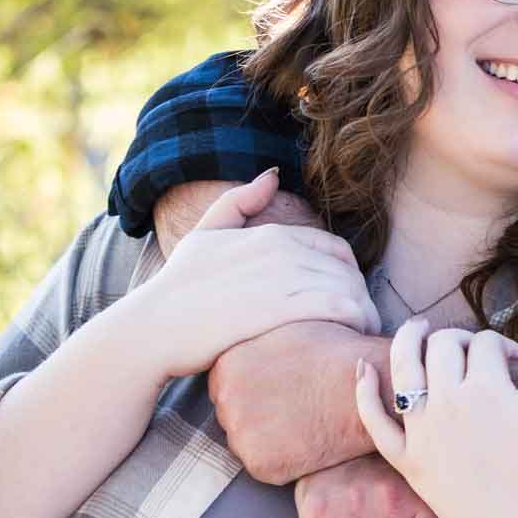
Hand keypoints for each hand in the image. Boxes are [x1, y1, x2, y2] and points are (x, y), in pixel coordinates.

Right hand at [138, 169, 376, 380]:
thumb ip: (240, 202)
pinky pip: (338, 309)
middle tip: (359, 325)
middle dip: (360, 298)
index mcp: (271, 234)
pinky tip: (352, 342)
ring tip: (359, 338)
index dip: (348, 276)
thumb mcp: (205, 233)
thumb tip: (272, 175)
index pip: (335, 250)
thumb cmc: (177, 286)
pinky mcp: (280, 309)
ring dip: (363, 314)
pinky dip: (355, 323)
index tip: (347, 301)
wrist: (153, 328)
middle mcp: (282, 250)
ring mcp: (282, 277)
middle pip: (347, 271)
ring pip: (348, 289)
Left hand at [208, 320, 384, 481]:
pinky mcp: (262, 465)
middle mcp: (225, 400)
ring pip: (249, 443)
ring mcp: (241, 435)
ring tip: (304, 423)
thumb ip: (255, 342)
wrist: (365, 388)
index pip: (227, 386)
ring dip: (270, 439)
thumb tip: (249, 338)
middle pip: (234, 416)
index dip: (255, 389)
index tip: (280, 388)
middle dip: (258, 415)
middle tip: (295, 407)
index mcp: (226, 365)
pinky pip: (268, 468)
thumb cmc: (335, 353)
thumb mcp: (285, 329)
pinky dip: (287, 461)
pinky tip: (308, 441)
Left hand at [356, 316, 517, 517]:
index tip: (516, 360)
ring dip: (407, 339)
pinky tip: (362, 369)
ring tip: (416, 328)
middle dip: (459, 338)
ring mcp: (424, 433)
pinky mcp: (408, 462)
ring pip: (403, 368)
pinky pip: (375, 421)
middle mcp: (450, 404)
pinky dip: (364, 391)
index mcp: (490, 390)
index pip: (485, 343)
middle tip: (473, 350)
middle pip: (443, 346)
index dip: (503, 344)